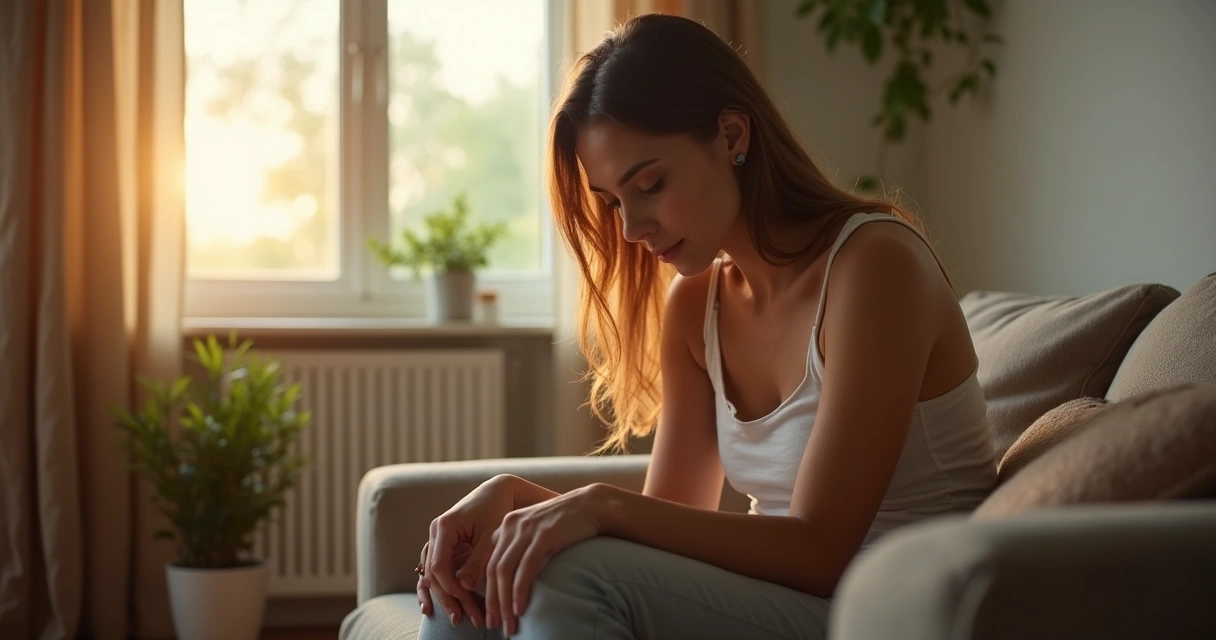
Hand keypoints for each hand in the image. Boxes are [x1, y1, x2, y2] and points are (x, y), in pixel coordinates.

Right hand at [420, 475, 517, 627]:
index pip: (439, 565)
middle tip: (462, 619)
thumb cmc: (496, 510)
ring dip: (441, 596)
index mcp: (444, 527)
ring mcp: (436, 539)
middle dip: (447, 597)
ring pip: (431, 573)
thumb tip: (466, 586)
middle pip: (433, 573)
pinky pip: (432, 569)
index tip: (466, 602)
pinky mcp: (442, 545)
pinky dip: (434, 587)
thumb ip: (478, 560)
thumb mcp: (491, 536)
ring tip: (453, 617)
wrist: (496, 491)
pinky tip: (430, 607)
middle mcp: (435, 532)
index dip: (451, 587)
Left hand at [485, 484, 609, 635]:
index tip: (491, 613)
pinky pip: (525, 568)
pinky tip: (520, 609)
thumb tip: (514, 577)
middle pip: (493, 570)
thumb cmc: (568, 523)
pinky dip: (519, 591)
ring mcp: (527, 529)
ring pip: (504, 571)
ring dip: (504, 602)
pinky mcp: (544, 535)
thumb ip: (523, 547)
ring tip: (509, 624)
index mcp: (507, 525)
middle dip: (492, 602)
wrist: (594, 505)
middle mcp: (512, 525)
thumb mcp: (538, 532)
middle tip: (495, 625)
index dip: (486, 591)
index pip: (488, 563)